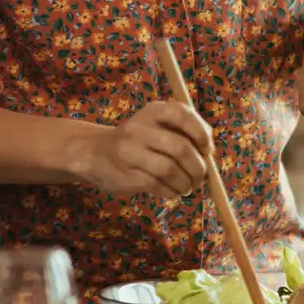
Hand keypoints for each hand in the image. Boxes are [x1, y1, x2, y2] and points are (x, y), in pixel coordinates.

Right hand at [75, 101, 211, 198]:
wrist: (94, 153)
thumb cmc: (136, 140)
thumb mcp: (155, 125)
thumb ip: (182, 131)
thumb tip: (209, 152)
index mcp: (153, 111)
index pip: (183, 115)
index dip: (201, 134)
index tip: (207, 150)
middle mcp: (140, 128)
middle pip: (181, 148)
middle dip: (198, 167)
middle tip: (200, 177)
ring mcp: (131, 152)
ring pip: (171, 170)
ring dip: (186, 183)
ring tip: (187, 187)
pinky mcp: (127, 175)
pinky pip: (158, 186)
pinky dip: (171, 192)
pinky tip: (172, 191)